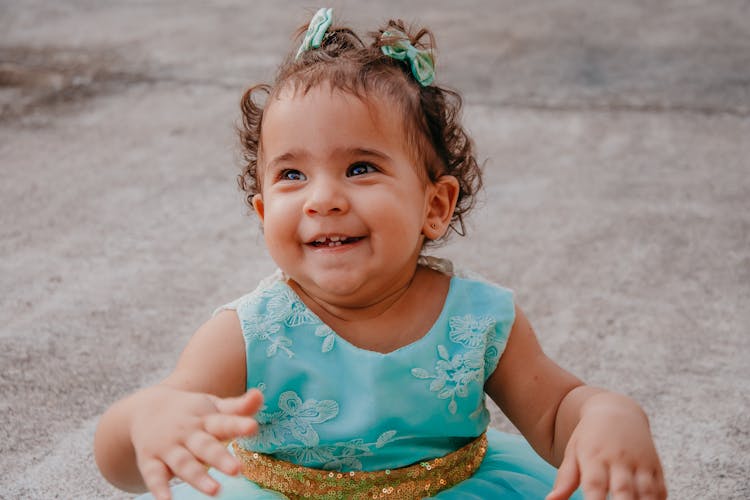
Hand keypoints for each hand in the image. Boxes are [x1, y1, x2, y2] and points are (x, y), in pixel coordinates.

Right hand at [130, 387, 262, 499]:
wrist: (145, 408)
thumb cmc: (190, 412)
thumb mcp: (213, 406)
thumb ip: (238, 407)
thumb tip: (260, 395)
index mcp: (206, 419)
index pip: (224, 421)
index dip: (238, 425)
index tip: (252, 427)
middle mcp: (187, 433)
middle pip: (205, 446)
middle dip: (220, 458)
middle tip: (237, 470)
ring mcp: (168, 447)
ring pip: (183, 463)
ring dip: (197, 477)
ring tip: (214, 490)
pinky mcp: (150, 461)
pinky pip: (154, 475)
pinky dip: (159, 488)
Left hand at [546, 393, 666, 499]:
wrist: (616, 410)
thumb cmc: (589, 438)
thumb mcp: (573, 453)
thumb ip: (564, 480)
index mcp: (594, 458)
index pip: (595, 486)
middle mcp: (618, 460)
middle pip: (624, 490)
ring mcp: (639, 462)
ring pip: (647, 491)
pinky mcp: (655, 465)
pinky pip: (660, 489)